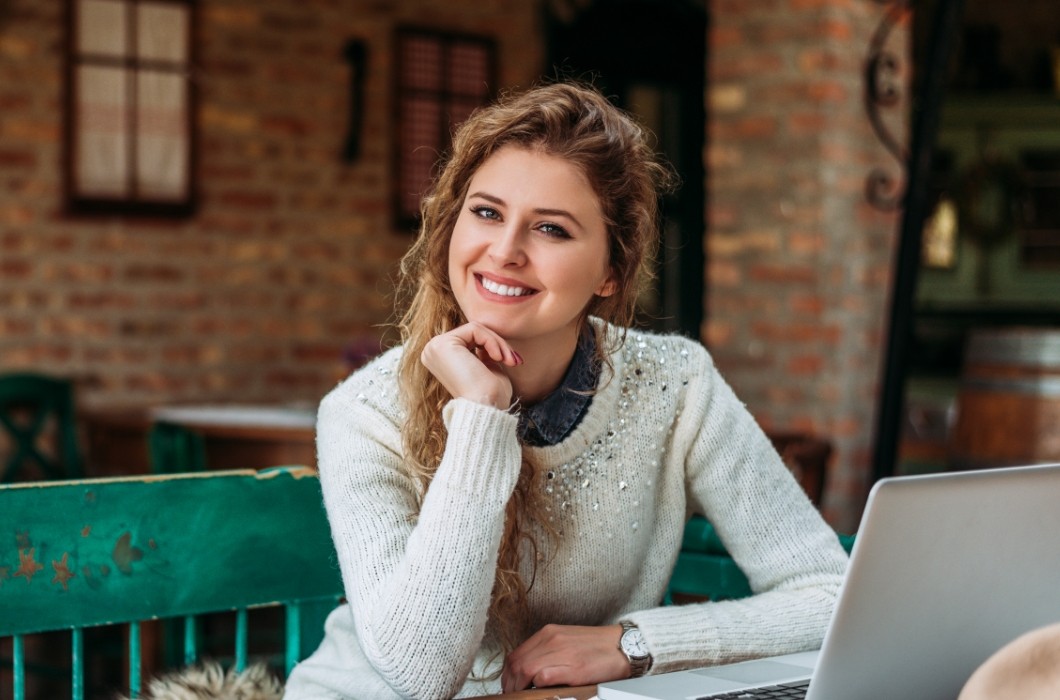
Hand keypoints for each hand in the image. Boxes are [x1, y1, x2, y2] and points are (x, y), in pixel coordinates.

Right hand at [420, 322, 522, 409]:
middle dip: (498, 343)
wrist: (487, 409)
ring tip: (509, 360)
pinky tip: (498, 358)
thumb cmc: (491, 396)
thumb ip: (483, 351)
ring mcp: (435, 347)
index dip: (494, 346)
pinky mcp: (443, 344)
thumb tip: (487, 337)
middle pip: (473, 333)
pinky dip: (492, 341)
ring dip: (498, 343)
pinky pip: (475, 329)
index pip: (470, 339)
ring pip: (475, 329)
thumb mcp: (487, 367)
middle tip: (514, 360)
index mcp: (441, 359)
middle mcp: (432, 351)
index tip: (513, 361)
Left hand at [501, 624, 627, 691]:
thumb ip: (547, 651)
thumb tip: (528, 671)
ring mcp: (562, 653)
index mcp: (549, 633)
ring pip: (525, 669)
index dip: (507, 673)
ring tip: (520, 695)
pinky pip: (544, 676)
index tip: (508, 685)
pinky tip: (537, 691)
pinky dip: (535, 685)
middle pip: (517, 663)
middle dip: (509, 683)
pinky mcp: (574, 668)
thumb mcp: (566, 641)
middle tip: (511, 694)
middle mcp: (552, 639)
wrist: (622, 646)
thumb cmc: (595, 647)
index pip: (516, 654)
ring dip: (518, 687)